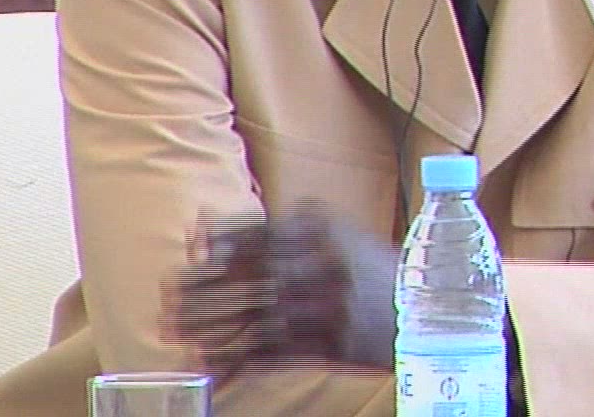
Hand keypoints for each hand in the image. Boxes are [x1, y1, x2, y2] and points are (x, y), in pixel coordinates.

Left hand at [166, 202, 400, 373]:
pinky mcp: (335, 342)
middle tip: (168, 302)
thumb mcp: (339, 234)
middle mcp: (329, 263)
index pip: (263, 233)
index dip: (223, 245)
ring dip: (212, 328)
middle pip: (254, 276)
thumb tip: (213, 226)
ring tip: (177, 335)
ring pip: (259, 316)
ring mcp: (333, 304)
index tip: (192, 256)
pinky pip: (277, 352)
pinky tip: (212, 366)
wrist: (424, 310)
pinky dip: (238, 360)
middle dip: (205, 291)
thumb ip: (287, 228)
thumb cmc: (372, 271)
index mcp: (328, 229)